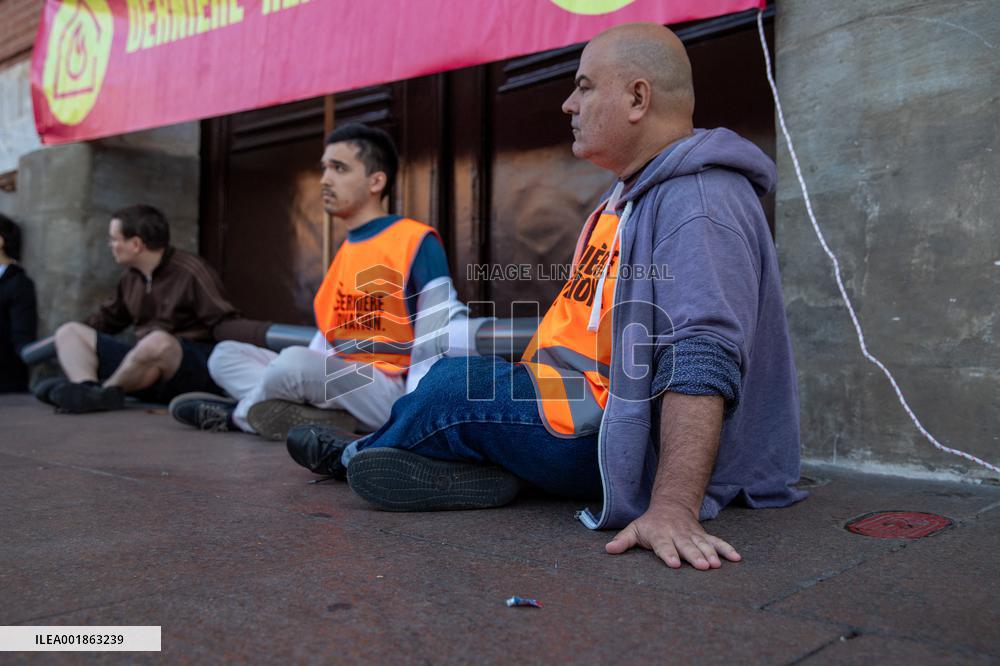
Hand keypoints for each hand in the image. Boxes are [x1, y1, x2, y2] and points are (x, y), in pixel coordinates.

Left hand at [605, 503, 740, 569]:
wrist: (671, 505)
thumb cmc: (650, 524)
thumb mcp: (634, 529)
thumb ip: (623, 541)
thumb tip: (608, 549)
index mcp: (660, 535)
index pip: (664, 546)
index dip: (669, 554)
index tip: (674, 563)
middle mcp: (678, 535)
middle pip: (686, 546)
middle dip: (694, 556)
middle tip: (702, 566)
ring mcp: (693, 535)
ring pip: (703, 544)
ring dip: (711, 554)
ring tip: (717, 564)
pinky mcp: (704, 536)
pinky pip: (717, 542)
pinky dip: (727, 549)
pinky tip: (737, 558)